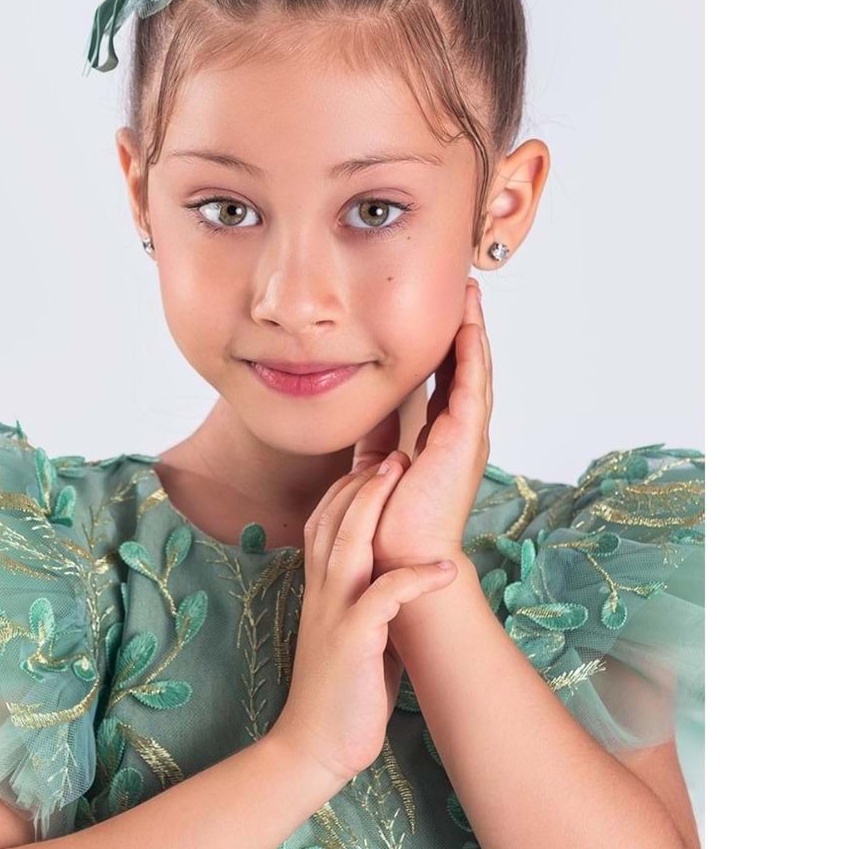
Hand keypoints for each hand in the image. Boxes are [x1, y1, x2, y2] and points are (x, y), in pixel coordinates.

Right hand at [272, 457, 457, 787]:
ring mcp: (334, 613)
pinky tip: (447, 569)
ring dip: (376, 507)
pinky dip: (416, 578)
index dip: (349, 488)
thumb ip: (370, 597)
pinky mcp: (353, 639)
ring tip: (405, 478)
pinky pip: (385, 596)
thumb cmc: (344, 689)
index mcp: (321, 587)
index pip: (325, 521)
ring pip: (349, 543)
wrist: (315, 744)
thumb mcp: (356, 630)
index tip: (378, 461)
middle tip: (394, 452)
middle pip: (333, 519)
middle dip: (363, 482)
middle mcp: (321, 592)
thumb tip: (402, 576)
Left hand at [365, 278, 493, 568]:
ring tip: (471, 295)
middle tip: (466, 289)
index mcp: (442, 440)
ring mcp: (467, 438)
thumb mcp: (378, 464)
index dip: (447, 345)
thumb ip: (379, 434)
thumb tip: (372, 406)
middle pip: (468, 369)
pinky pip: (471, 389)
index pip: (448, 381)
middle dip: (467, 328)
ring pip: (476, 372)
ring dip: (474, 331)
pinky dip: (472, 355)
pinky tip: (469, 327)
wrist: (398, 559)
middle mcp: (461, 435)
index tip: (443, 313)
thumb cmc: (388, 521)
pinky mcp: (463, 442)